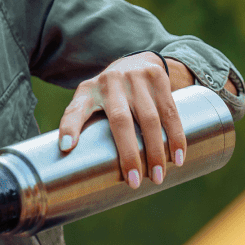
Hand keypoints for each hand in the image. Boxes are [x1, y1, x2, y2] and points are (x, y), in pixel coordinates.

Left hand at [59, 52, 190, 188]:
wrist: (137, 61)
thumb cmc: (110, 95)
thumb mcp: (91, 102)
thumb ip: (83, 126)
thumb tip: (77, 166)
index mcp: (88, 91)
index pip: (75, 109)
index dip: (69, 127)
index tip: (66, 147)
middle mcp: (110, 82)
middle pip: (120, 121)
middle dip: (129, 155)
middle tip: (135, 183)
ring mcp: (136, 78)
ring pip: (149, 119)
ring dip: (156, 152)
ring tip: (158, 177)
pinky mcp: (158, 78)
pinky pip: (170, 112)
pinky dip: (176, 137)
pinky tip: (178, 156)